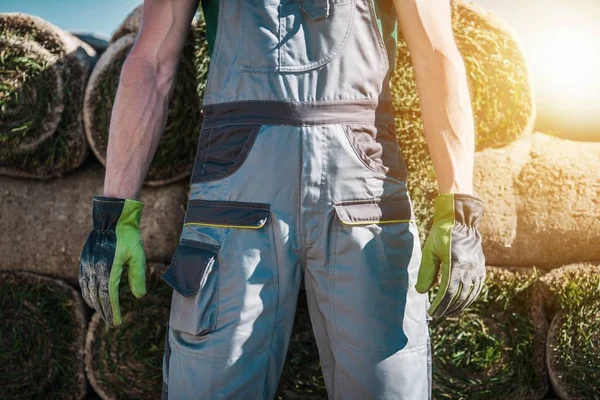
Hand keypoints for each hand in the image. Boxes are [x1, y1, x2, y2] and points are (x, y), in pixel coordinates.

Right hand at [79, 196, 146, 326]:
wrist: (112, 219)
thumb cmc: (127, 237)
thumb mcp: (137, 255)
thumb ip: (137, 276)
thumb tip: (140, 296)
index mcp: (109, 269)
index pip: (110, 296)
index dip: (112, 311)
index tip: (117, 322)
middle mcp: (95, 268)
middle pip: (98, 296)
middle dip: (104, 311)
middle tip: (111, 323)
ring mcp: (88, 264)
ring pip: (88, 290)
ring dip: (95, 303)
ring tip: (103, 312)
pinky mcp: (85, 260)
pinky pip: (83, 281)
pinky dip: (87, 292)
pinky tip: (92, 297)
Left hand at [416, 193, 485, 317]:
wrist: (461, 221)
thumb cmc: (442, 234)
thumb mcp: (430, 251)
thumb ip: (426, 272)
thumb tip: (421, 292)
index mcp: (455, 263)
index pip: (447, 292)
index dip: (439, 305)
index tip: (431, 312)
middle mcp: (469, 268)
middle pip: (459, 296)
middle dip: (448, 308)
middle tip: (437, 315)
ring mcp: (477, 269)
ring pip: (470, 295)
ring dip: (458, 306)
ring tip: (447, 312)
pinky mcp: (481, 268)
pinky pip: (477, 288)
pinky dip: (469, 298)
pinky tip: (461, 303)